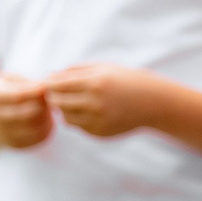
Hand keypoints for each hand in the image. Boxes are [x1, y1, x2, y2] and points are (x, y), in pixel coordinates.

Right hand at [0, 73, 54, 147]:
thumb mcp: (5, 80)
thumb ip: (25, 82)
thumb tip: (45, 89)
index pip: (19, 96)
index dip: (36, 91)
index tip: (45, 87)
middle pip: (30, 113)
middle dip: (44, 104)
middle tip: (48, 99)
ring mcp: (5, 133)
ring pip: (36, 127)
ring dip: (48, 117)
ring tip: (47, 109)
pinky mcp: (13, 144)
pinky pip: (37, 139)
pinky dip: (47, 129)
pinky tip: (45, 120)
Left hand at [43, 62, 167, 137]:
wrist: (152, 103)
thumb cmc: (124, 80)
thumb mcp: (102, 67)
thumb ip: (74, 70)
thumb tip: (49, 76)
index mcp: (94, 83)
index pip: (57, 85)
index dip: (49, 83)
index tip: (51, 81)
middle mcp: (95, 103)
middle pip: (57, 102)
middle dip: (54, 96)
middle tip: (59, 92)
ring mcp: (97, 120)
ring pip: (65, 117)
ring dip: (65, 109)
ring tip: (77, 100)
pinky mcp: (99, 133)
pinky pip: (78, 126)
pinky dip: (78, 119)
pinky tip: (90, 110)